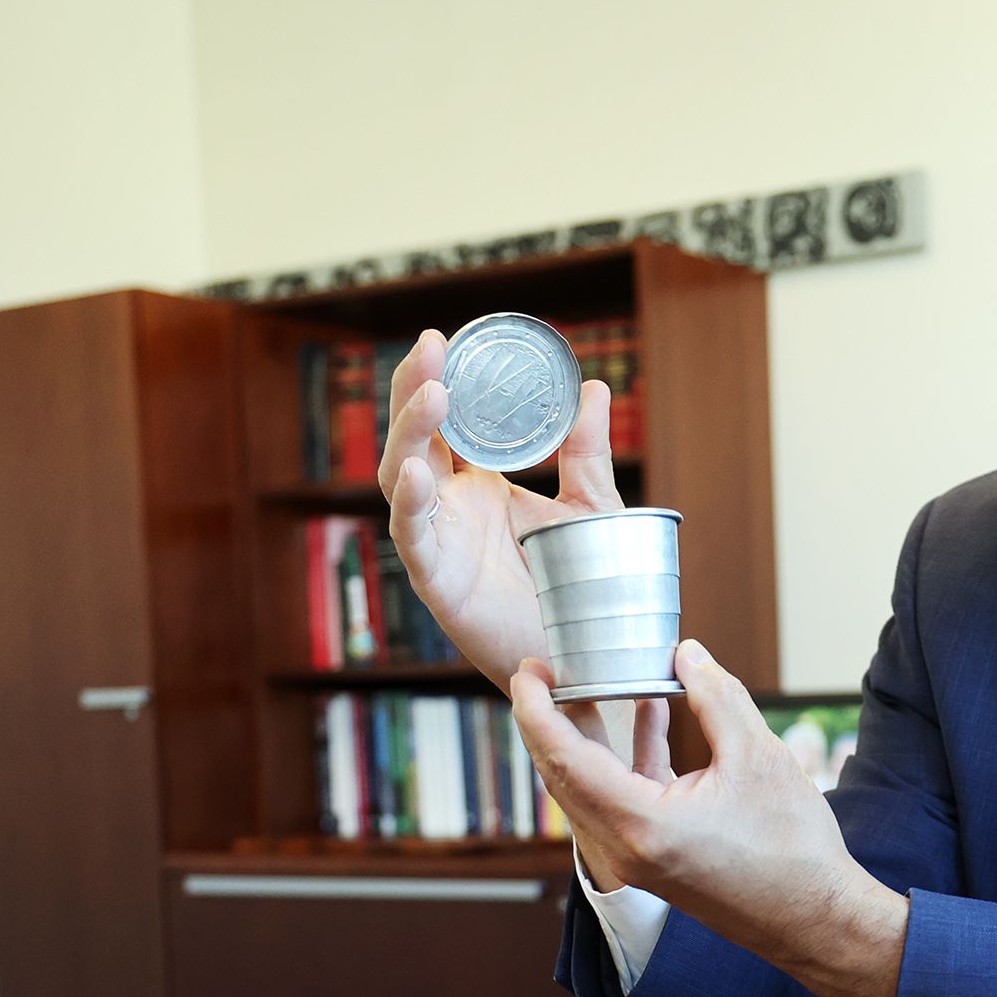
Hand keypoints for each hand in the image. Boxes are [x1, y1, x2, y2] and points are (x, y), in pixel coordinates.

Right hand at [377, 327, 617, 692]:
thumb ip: (585, 453)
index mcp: (478, 484)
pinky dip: (411, 505)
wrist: (587, 659)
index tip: (444, 338)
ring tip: (431, 393)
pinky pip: (413, 539)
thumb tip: (594, 390)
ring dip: (410, 434)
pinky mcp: (437, 582)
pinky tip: (417, 474)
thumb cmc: (580, 589)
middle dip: (414, 390)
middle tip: (430, 346)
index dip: (437, 379)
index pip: (446, 422)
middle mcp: (450, 507)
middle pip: (415, 438)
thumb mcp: (589, 508)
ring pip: (402, 478)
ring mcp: (439, 541)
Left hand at [512, 641, 908, 996]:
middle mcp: (624, 849)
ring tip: (592, 682)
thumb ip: (717, 697)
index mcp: (640, 825)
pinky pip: (620, 801)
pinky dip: (626, 759)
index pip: (564, 758)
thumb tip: (686, 654)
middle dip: (550, 718)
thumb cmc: (792, 848)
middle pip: (563, 775)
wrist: (815, 919)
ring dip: (589, 736)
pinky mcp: (652, 861)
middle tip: (546, 669)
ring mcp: (634, 860)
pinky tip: (649, 714)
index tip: (529, 669)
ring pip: (589, 789)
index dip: (537, 709)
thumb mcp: (758, 757)